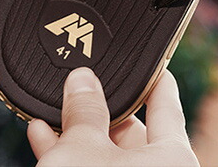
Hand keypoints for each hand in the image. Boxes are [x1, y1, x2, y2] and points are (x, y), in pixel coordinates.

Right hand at [27, 67, 199, 165]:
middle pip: (133, 131)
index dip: (153, 77)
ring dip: (78, 135)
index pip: (166, 103)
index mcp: (174, 158)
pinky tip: (43, 141)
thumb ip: (83, 109)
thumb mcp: (81, 151)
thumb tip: (82, 78)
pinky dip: (72, 160)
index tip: (149, 59)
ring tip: (49, 113)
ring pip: (109, 156)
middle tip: (77, 86)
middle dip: (99, 109)